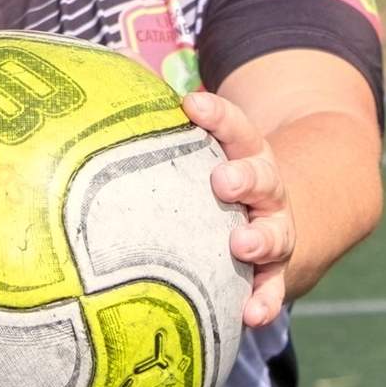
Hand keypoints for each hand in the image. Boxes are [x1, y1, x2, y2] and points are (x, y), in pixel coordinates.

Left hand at [182, 89, 293, 329]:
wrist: (269, 220)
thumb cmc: (210, 180)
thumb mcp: (197, 150)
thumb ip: (160, 123)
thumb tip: (110, 71)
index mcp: (243, 153)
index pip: (234, 126)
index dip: (216, 113)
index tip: (192, 104)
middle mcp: (264, 190)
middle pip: (261, 176)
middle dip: (244, 176)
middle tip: (223, 180)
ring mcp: (273, 231)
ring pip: (274, 232)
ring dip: (260, 238)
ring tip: (242, 245)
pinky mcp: (274, 273)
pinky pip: (273, 289)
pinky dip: (265, 301)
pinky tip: (251, 315)